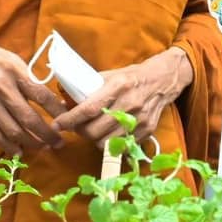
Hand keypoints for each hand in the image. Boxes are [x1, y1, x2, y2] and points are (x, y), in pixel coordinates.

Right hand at [0, 24, 66, 152]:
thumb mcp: (9, 57)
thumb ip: (26, 76)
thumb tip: (47, 95)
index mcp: (13, 69)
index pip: (42, 94)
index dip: (57, 111)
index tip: (68, 119)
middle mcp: (0, 86)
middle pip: (29, 118)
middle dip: (47, 134)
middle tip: (59, 143)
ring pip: (12, 129)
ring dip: (31, 143)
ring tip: (43, 147)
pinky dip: (7, 145)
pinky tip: (18, 151)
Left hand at [54, 48, 192, 146]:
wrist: (163, 80)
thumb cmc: (132, 77)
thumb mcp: (110, 75)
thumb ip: (89, 88)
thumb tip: (64, 101)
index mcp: (118, 86)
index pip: (89, 109)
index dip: (70, 119)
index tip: (58, 124)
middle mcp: (130, 103)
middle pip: (95, 130)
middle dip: (80, 131)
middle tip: (76, 127)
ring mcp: (140, 119)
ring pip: (107, 142)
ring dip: (94, 139)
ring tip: (92, 131)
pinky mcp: (147, 130)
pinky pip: (122, 146)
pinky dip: (111, 143)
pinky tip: (109, 134)